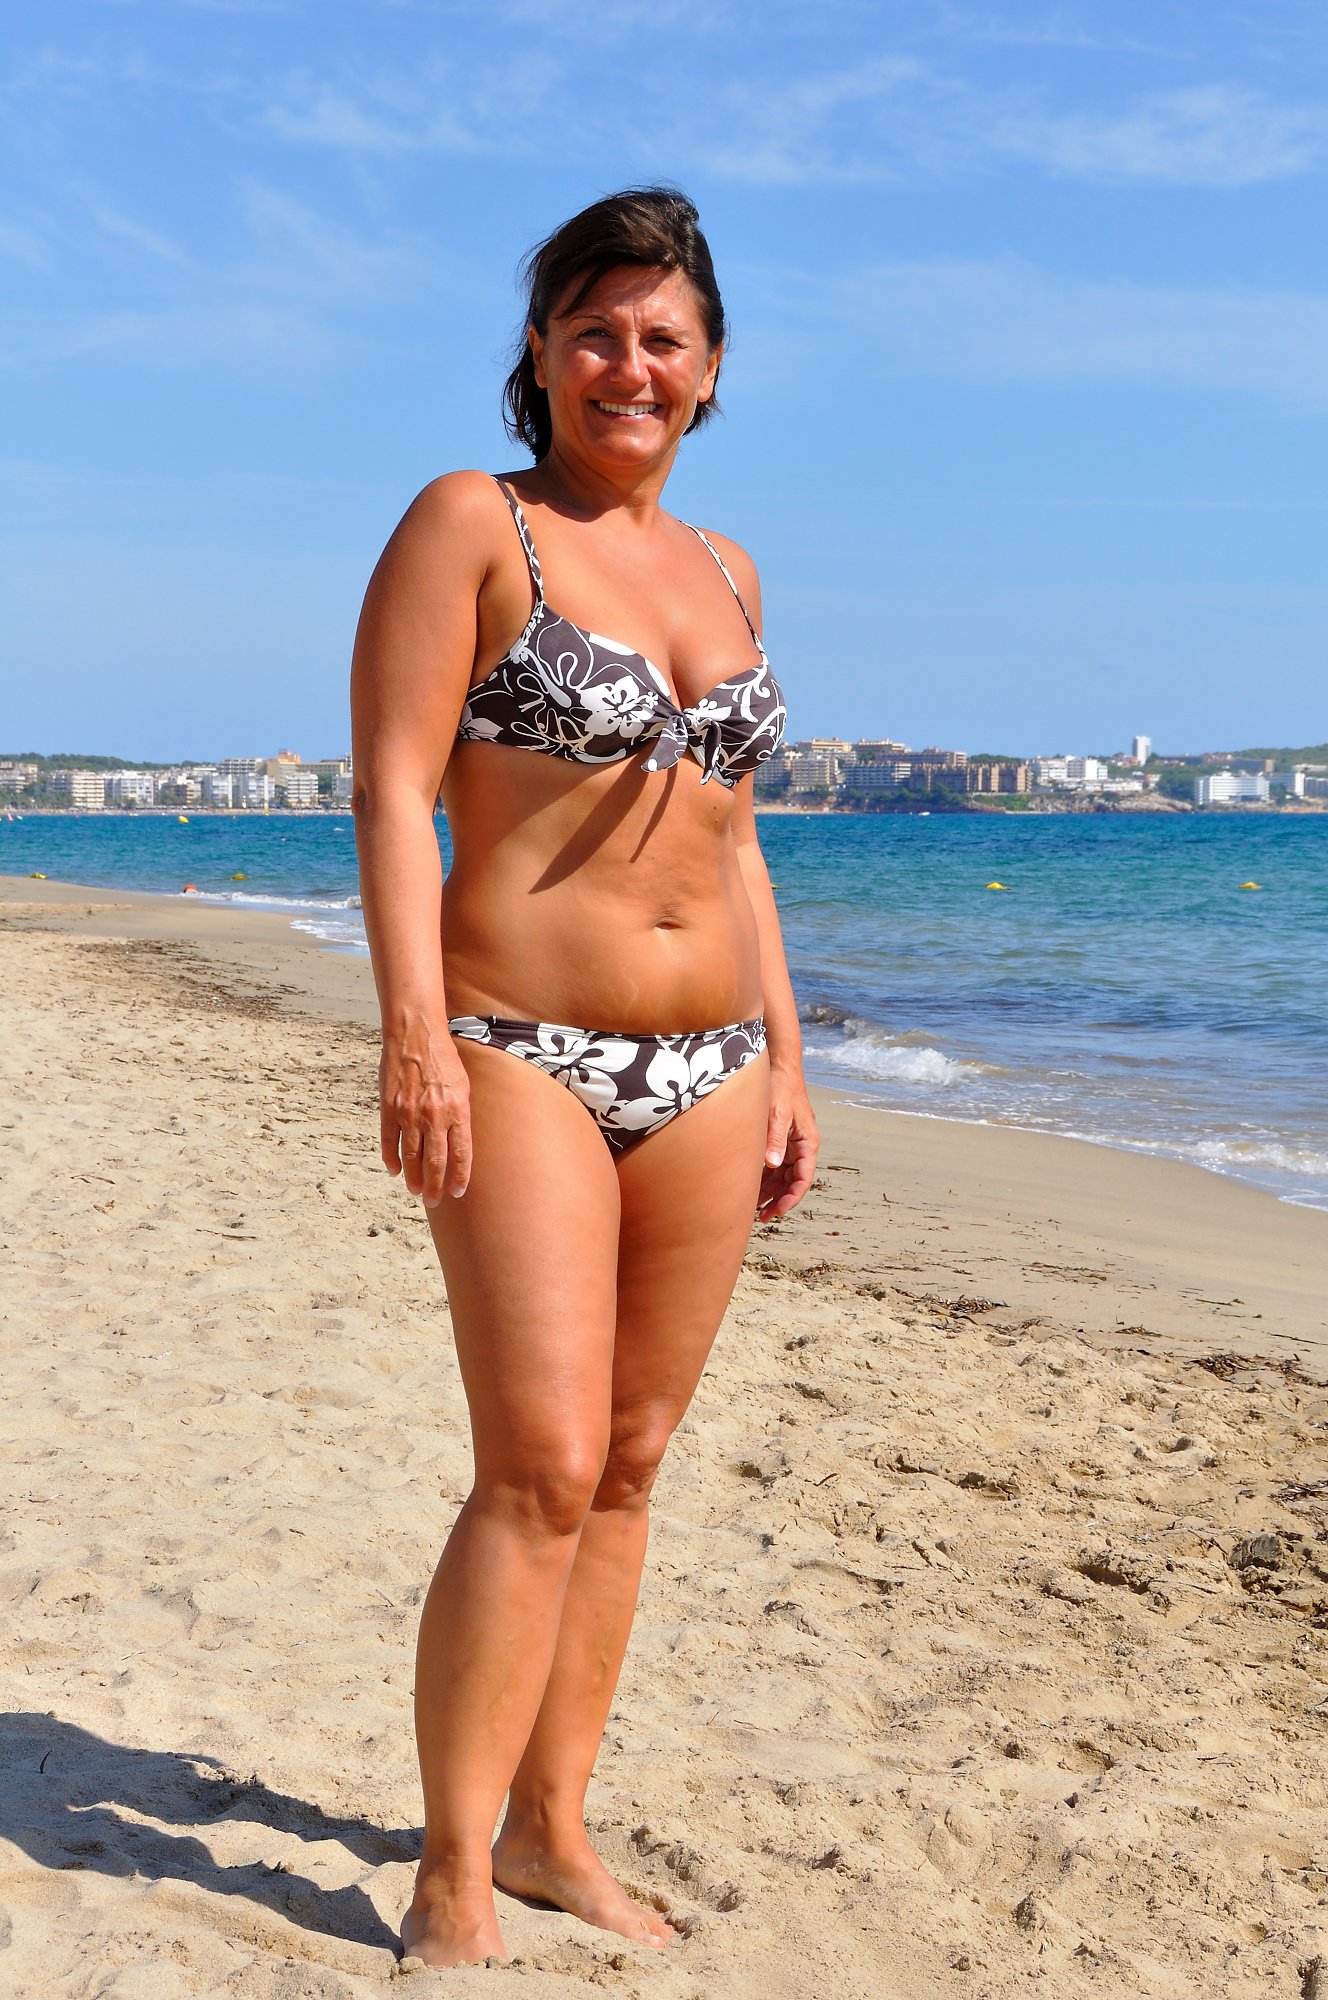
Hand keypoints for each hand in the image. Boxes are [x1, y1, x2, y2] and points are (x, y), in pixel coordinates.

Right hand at [379, 1030, 471, 1207]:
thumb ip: (461, 1115)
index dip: (459, 1176)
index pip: (461, 1154)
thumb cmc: (444, 1058)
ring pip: (411, 1157)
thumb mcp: (463, 1086)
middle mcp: (434, 1116)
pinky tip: (395, 1170)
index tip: (457, 1192)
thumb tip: (459, 1143)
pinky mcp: (389, 1109)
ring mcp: (409, 1114)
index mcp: (457, 1110)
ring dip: (414, 1178)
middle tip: (434, 1201)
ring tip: (416, 1191)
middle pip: (435, 1162)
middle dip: (435, 1186)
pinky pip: (390, 1141)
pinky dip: (392, 1159)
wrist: (415, 1035)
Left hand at [758, 1072, 818, 1221]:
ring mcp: (791, 1143)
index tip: (778, 1211)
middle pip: (793, 1181)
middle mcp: (802, 1146)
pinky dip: (765, 1177)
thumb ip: (775, 1139)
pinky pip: (775, 1165)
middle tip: (762, 1217)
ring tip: (753, 1207)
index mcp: (808, 1142)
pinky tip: (751, 1186)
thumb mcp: (778, 1113)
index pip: (803, 1178)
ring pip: (783, 1176)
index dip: (791, 1198)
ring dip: (771, 1191)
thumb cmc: (781, 1087)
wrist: (779, 1067)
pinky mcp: (780, 1139)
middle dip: (779, 1200)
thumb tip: (772, 1165)